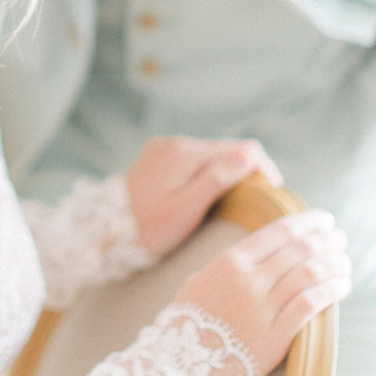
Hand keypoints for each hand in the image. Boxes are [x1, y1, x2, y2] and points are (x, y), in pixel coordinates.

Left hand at [126, 136, 282, 256]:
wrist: (104, 231)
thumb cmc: (146, 228)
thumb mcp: (185, 210)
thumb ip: (215, 181)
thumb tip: (248, 157)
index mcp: (185, 153)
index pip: (241, 149)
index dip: (263, 169)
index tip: (271, 195)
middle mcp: (175, 144)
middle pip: (226, 149)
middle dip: (246, 171)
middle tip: (257, 202)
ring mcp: (165, 149)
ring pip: (211, 155)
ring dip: (227, 173)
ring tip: (237, 202)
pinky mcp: (158, 159)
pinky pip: (193, 161)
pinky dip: (208, 174)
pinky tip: (211, 196)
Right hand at [175, 210, 351, 375]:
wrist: (179, 367)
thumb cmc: (188, 322)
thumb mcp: (200, 281)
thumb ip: (230, 265)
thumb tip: (259, 255)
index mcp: (229, 261)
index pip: (278, 232)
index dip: (307, 222)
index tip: (324, 219)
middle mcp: (248, 281)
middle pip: (299, 250)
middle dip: (326, 240)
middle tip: (340, 238)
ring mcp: (261, 309)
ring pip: (309, 274)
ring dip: (333, 264)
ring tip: (344, 261)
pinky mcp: (274, 337)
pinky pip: (309, 305)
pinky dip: (330, 290)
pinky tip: (341, 285)